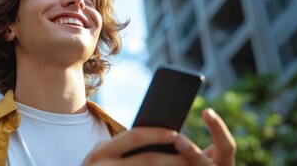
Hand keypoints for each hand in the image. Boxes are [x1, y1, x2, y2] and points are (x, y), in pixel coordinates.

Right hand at [82, 108, 235, 164]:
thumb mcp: (105, 159)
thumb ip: (123, 150)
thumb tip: (164, 138)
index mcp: (102, 152)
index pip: (135, 136)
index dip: (158, 134)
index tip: (177, 133)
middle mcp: (102, 165)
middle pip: (146, 160)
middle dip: (174, 158)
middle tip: (194, 156)